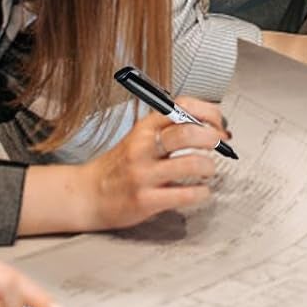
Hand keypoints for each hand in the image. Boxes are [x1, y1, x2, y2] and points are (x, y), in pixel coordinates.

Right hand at [77, 105, 227, 230]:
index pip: (182, 107)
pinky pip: (185, 195)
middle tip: (219, 145)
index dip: (209, 112)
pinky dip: (202, 193)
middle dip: (213, 138)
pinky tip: (200, 191)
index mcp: (144, 128)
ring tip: (208, 170)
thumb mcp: (140, 138)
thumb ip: (169, 130)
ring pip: (191, 164)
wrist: (87, 194)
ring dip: (209, 167)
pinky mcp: (146, 200)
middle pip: (189, 133)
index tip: (219, 123)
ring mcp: (143, 174)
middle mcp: (143, 147)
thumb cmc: (119, 166)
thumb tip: (211, 127)